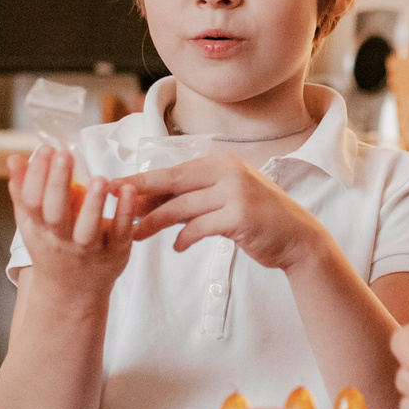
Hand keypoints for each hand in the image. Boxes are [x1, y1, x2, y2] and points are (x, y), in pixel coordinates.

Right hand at [6, 147, 140, 301]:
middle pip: (56, 213)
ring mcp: (89, 249)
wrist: (71, 293)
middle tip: (64, 155)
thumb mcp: (31, 224)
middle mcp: (61, 240)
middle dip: (58, 184)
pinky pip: (120, 232)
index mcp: (39, 229)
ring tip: (98, 179)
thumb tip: (13, 158)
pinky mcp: (115, 253)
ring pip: (88, 229)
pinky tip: (127, 190)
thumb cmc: (51, 249)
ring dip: (92, 204)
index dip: (35, 176)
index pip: (32, 201)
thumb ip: (22, 191)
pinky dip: (124, 212)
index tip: (44, 149)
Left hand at [128, 155, 333, 272]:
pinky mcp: (240, 216)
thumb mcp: (226, 199)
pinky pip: (200, 227)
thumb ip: (195, 197)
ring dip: (155, 222)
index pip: (173, 171)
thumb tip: (151, 201)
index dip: (142, 180)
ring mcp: (235, 192)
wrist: (298, 237)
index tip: (114, 186)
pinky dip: (185, 238)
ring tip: (135, 234)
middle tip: (110, 201)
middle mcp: (228, 171)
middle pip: (172, 182)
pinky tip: (177, 247)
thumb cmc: (258, 219)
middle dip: (139, 192)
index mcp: (222, 162)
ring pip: (182, 206)